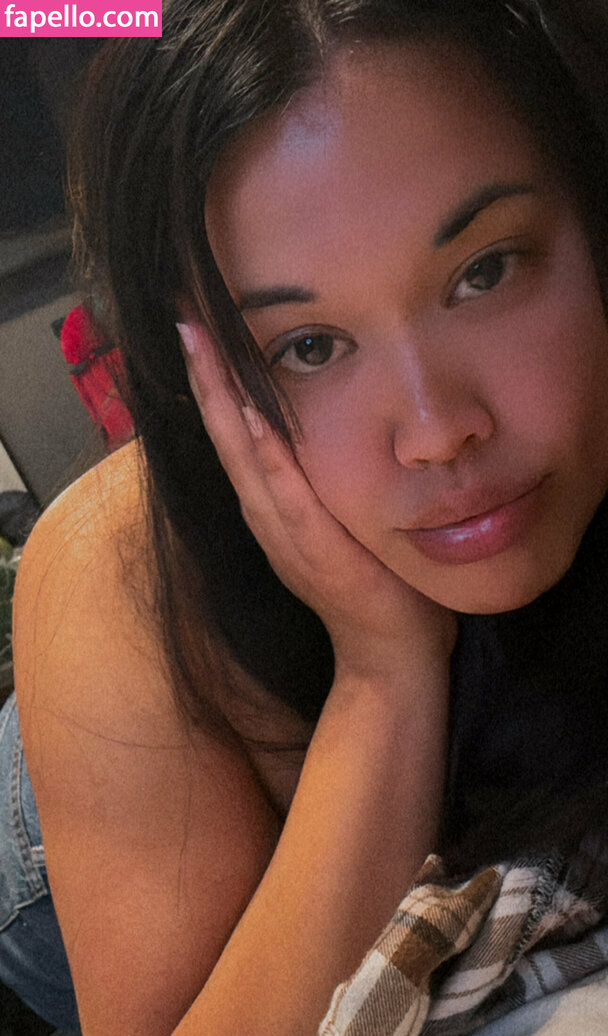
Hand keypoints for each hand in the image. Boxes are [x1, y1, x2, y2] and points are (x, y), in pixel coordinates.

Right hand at [177, 320, 455, 678]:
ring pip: (242, 454)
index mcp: (273, 503)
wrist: (389, 651)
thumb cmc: (375, 582)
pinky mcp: (312, 548)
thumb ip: (327, 478)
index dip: (214, 379)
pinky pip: (283, 492)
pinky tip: (249, 416)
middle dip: (204, 373)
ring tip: (200, 344)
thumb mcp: (343, 518)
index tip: (199, 325)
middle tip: (184, 315)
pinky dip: (264, 454)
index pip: (235, 430)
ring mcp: (284, 531)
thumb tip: (332, 425)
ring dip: (219, 399)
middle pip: (225, 433)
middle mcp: (267, 512)